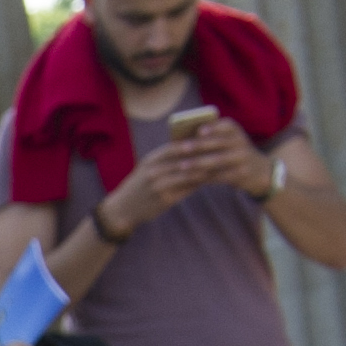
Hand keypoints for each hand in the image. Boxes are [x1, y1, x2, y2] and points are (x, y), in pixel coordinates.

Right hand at [95, 136, 222, 237]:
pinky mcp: (163, 199)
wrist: (123, 208)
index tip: (210, 137)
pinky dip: (199, 182)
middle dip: (204, 154)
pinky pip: (186, 188)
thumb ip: (168, 159)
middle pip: (184, 159)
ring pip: (188, 173)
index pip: (175, 146)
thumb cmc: (140, 186)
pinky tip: (210, 179)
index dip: (193, 141)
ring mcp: (158, 185)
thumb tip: (193, 147)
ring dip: (206, 169)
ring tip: (221, 164)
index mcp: (151, 159)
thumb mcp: (149, 168)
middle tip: (222, 149)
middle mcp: (154, 170)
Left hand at [168, 110, 275, 199]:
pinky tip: (191, 179)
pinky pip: (220, 176)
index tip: (199, 130)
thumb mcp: (229, 142)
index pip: (227, 125)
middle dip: (199, 145)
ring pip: (218, 160)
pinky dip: (204, 177)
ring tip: (182, 166)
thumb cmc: (234, 153)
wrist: (259, 171)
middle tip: (182, 148)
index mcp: (236, 131)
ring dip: (198, 163)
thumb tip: (182, 140)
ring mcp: (242, 158)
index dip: (213, 127)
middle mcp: (241, 142)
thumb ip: (212, 138)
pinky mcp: (241, 174)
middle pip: (219, 142)